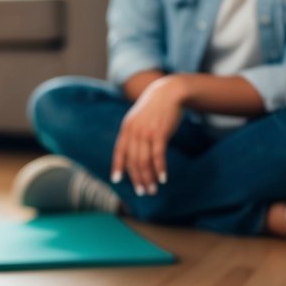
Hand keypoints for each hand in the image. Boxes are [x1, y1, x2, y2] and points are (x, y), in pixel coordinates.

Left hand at [112, 75, 184, 195]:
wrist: (168, 93)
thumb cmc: (154, 109)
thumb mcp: (138, 120)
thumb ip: (134, 134)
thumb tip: (132, 154)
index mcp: (126, 129)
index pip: (119, 151)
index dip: (117, 166)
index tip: (116, 180)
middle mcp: (133, 132)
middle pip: (133, 161)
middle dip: (137, 179)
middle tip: (143, 192)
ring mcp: (146, 132)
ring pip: (144, 161)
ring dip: (148, 178)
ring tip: (153, 189)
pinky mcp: (160, 133)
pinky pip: (158, 155)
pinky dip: (160, 169)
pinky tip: (163, 179)